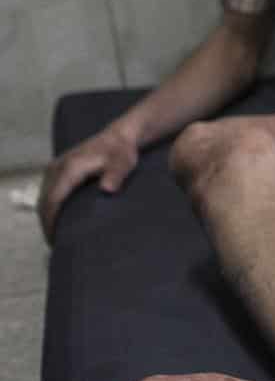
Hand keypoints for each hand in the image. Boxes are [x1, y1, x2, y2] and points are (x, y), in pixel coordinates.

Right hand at [38, 125, 137, 241]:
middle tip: (56, 244)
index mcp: (70, 169)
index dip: (51, 221)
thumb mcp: (124, 163)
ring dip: (46, 216)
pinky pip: (47, 192)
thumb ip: (116, 175)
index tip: (55, 239)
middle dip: (47, 223)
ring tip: (56, 236)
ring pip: (43, 197)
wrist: (118, 137)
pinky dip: (49, 207)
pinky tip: (57, 220)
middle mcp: (57, 168)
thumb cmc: (122, 152)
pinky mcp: (57, 170)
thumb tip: (107, 190)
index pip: (53, 199)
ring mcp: (54, 168)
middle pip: (44, 201)